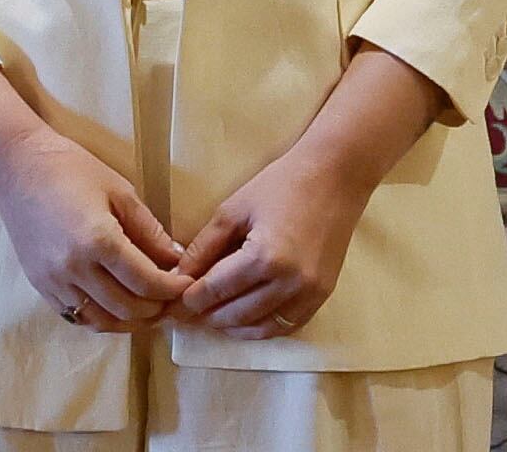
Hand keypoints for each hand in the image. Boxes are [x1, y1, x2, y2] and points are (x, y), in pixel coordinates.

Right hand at [0, 120, 187, 333]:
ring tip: (148, 309)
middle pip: (128, 309)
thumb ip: (150, 230)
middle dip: (157, 309)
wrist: (15, 166)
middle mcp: (74, 267)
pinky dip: (103, 318)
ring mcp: (54, 280)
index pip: (147, 282)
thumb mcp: (120, 191)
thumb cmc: (71, 169)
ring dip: (131, 321)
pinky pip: (77, 317)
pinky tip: (116, 306)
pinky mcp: (40, 285)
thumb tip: (176, 260)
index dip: (173, 289)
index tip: (186, 285)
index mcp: (98, 240)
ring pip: (103, 321)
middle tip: (171, 299)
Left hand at [172, 146, 369, 336]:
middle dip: (207, 315)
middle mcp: (289, 283)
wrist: (334, 178)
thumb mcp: (233, 210)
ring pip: (261, 328)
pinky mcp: (322, 297)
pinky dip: (261, 328)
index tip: (172, 303)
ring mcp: (310, 294)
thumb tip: (180, 275)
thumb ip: (204, 247)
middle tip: (187, 312)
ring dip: (232, 327)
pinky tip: (243, 321)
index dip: (190, 299)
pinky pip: (287, 326)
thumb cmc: (280, 185)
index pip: (216, 290)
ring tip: (211, 316)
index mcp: (264, 257)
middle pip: (237, 314)